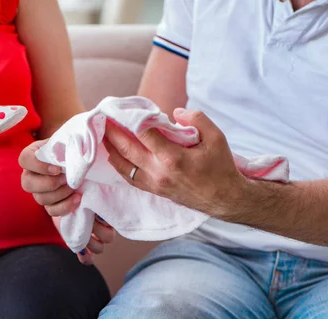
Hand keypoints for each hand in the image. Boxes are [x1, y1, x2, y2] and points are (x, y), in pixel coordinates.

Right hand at [20, 140, 115, 263]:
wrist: (79, 162)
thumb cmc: (72, 148)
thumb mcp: (70, 140)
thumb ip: (69, 140)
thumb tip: (81, 139)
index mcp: (32, 155)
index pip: (24, 160)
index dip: (38, 166)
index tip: (57, 168)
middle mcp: (31, 174)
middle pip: (27, 184)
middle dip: (49, 184)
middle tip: (66, 179)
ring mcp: (38, 191)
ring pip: (40, 199)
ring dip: (59, 195)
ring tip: (75, 187)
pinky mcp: (49, 204)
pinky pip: (51, 211)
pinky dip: (65, 207)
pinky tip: (77, 198)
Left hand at [104, 109, 248, 218]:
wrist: (224, 199)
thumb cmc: (221, 167)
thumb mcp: (217, 137)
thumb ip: (197, 119)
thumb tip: (175, 112)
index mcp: (173, 158)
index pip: (144, 134)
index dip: (131, 120)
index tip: (122, 109)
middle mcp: (159, 172)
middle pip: (127, 149)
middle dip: (113, 133)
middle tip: (103, 119)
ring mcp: (154, 184)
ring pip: (124, 166)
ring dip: (111, 150)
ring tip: (103, 136)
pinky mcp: (154, 190)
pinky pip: (130, 178)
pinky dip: (119, 166)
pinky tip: (114, 156)